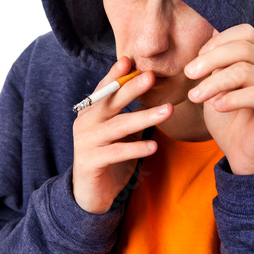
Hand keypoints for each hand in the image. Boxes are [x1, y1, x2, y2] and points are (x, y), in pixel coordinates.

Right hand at [72, 56, 172, 213]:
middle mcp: (86, 122)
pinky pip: (117, 152)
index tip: (129, 60)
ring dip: (144, 117)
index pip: (104, 88)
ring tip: (167, 110)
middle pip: (111, 101)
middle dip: (132, 88)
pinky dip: (136, 148)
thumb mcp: (119, 131)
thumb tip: (152, 91)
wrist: (89, 193)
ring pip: (118, 126)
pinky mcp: (91, 162)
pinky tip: (153, 146)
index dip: (115, 74)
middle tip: (152, 76)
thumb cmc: (109, 155)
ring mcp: (86, 142)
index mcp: (91, 111)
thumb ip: (129, 112)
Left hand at [185, 24, 253, 174]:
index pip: (246, 33)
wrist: (240, 152)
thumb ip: (218, 59)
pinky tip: (216, 107)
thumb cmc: (227, 115)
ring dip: (213, 83)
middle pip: (244, 49)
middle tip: (188, 74)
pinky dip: (230, 99)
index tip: (197, 58)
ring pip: (244, 71)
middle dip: (210, 60)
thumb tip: (212, 29)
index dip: (219, 41)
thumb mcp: (217, 82)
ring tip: (194, 96)